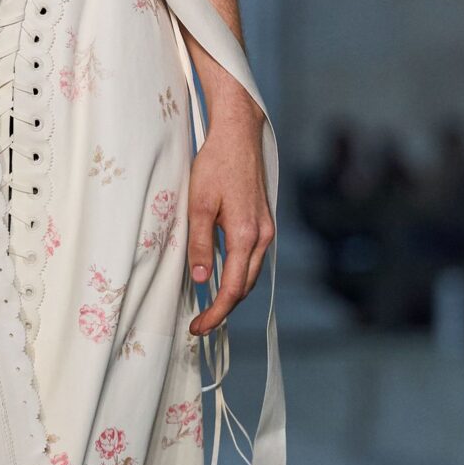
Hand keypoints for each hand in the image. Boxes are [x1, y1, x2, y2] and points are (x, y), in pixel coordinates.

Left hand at [187, 84, 273, 336]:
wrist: (239, 135)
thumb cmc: (215, 165)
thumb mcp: (198, 204)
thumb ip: (200, 244)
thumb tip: (202, 279)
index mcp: (245, 235)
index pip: (232, 288)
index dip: (215, 313)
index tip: (197, 328)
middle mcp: (262, 236)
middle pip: (245, 287)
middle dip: (223, 310)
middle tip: (199, 324)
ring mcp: (266, 229)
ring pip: (251, 275)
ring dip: (232, 294)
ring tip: (208, 307)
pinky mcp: (264, 222)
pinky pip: (253, 259)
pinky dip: (239, 275)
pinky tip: (222, 277)